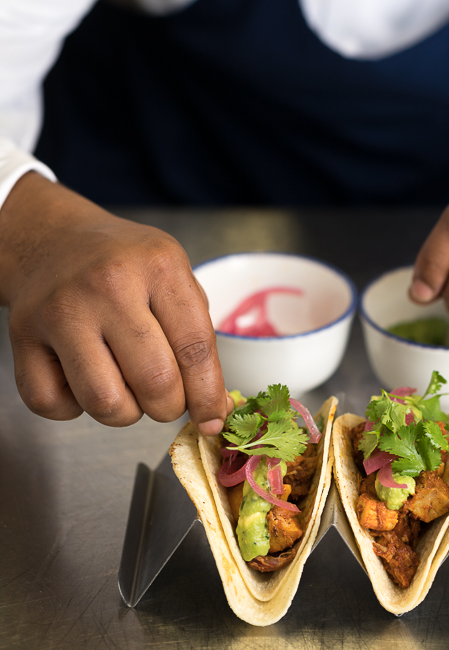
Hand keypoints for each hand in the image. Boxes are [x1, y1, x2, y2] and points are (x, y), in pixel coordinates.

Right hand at [0, 172, 233, 430]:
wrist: (54, 240)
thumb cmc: (122, 262)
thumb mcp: (172, 273)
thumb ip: (196, 334)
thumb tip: (214, 407)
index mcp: (159, 265)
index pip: (195, 347)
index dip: (208, 395)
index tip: (212, 419)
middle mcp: (110, 285)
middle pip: (154, 381)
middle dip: (168, 407)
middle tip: (165, 399)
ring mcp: (63, 310)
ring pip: (105, 402)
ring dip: (123, 412)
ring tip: (125, 386)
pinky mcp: (24, 335)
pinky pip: (54, 404)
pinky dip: (73, 406)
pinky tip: (82, 377)